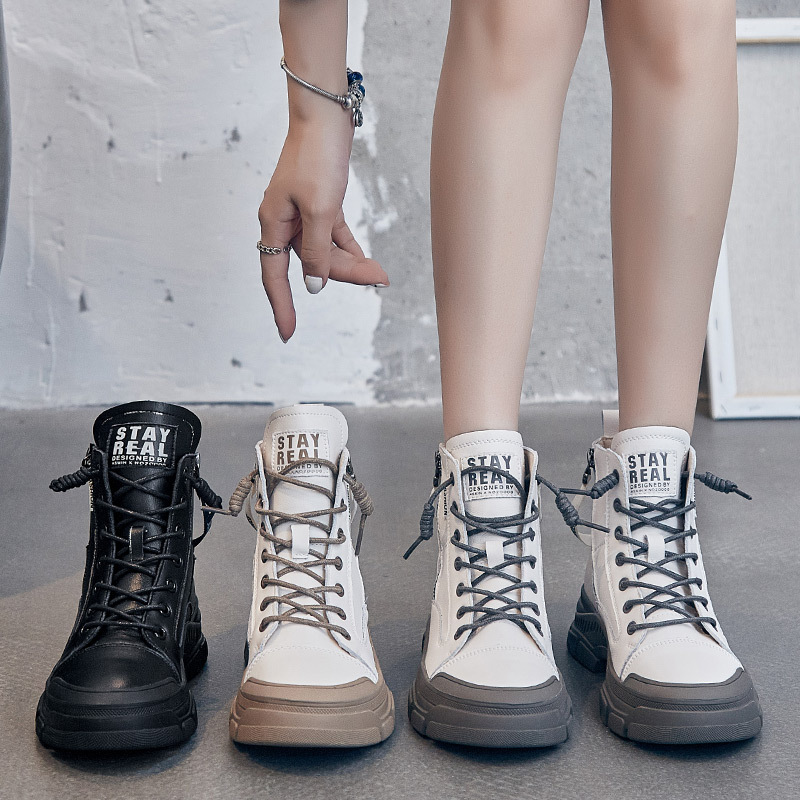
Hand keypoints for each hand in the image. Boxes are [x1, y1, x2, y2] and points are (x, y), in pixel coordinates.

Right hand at [258, 121, 388, 341]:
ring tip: (381, 271)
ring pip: (325, 251)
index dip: (282, 306)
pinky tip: (367, 260)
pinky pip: (333, 236)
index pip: (274, 276)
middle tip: (379, 278)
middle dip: (343, 275)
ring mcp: (301, 213)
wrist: (326, 116)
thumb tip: (314, 285)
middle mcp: (283, 222)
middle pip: (311, 264)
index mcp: (273, 223)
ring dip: (351, 263)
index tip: (287, 333)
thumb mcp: (320, 210)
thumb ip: (317, 251)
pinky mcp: (319, 203)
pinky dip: (349, 248)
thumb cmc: (317, 158)